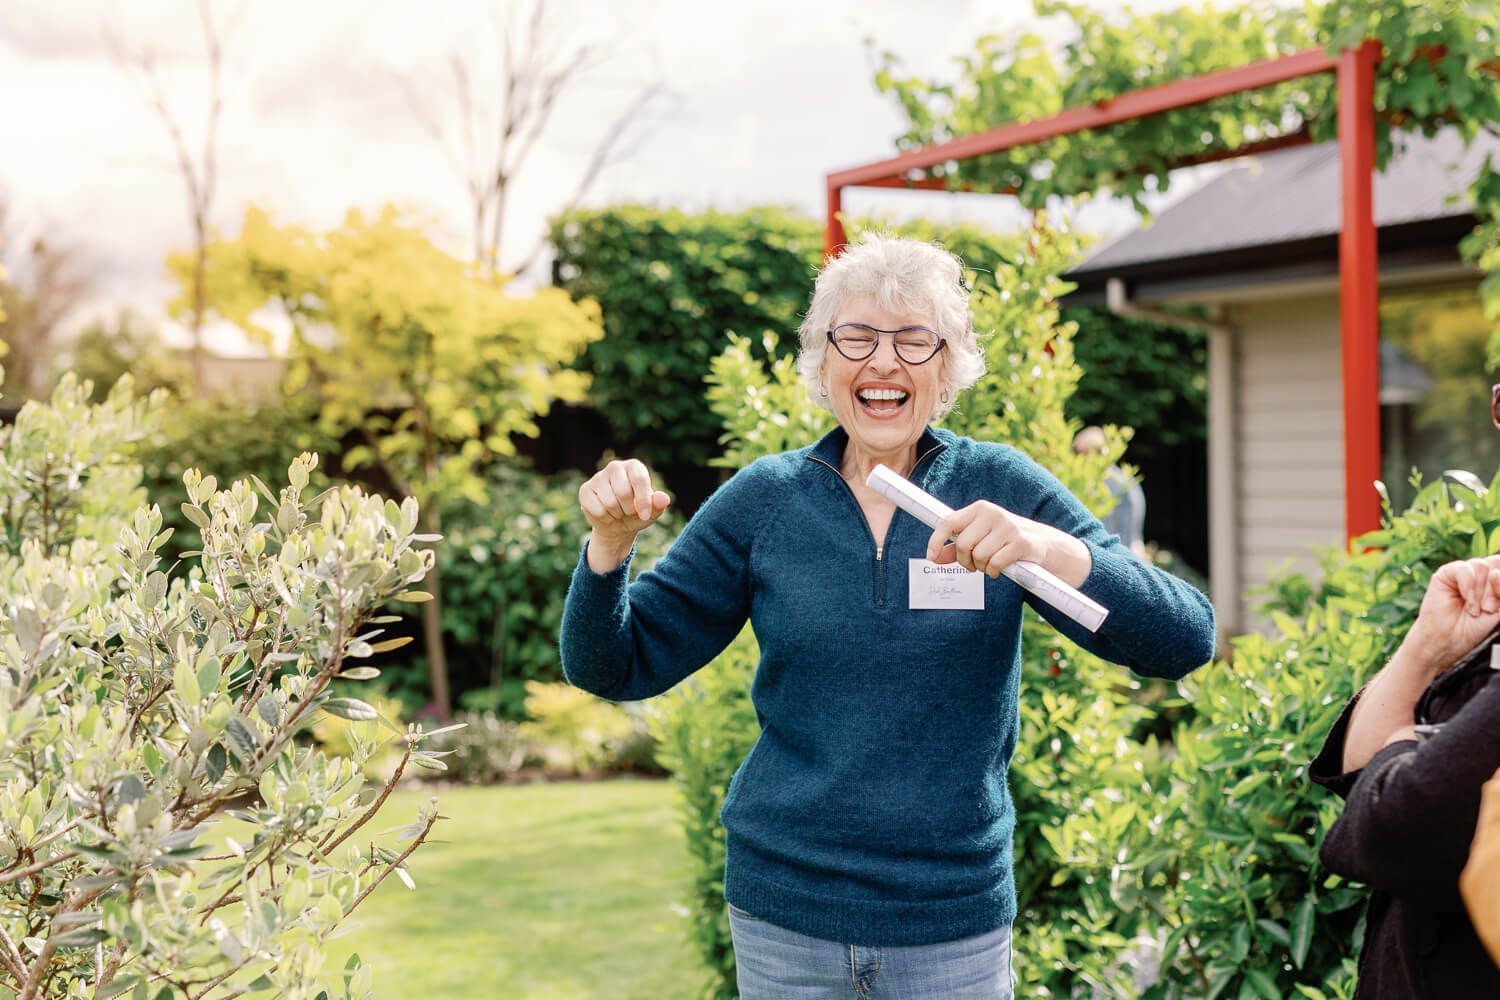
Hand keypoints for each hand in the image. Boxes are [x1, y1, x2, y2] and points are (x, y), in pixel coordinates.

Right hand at [578, 459, 669, 571]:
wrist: (617, 525)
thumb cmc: (637, 514)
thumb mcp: (651, 512)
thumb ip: (658, 505)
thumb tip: (664, 498)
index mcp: (634, 467)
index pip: (639, 479)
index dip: (643, 500)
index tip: (645, 515)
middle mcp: (615, 467)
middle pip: (623, 492)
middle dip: (629, 509)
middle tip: (629, 512)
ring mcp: (598, 477)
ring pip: (609, 502)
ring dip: (616, 514)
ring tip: (618, 512)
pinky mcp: (585, 490)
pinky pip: (597, 509)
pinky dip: (604, 518)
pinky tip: (606, 514)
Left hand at [925, 501, 1090, 586]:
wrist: (1043, 545)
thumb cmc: (1005, 542)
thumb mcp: (979, 540)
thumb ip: (955, 548)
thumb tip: (934, 558)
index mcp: (979, 509)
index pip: (948, 522)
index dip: (935, 541)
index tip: (931, 557)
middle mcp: (992, 513)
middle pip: (963, 544)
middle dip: (965, 562)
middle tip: (974, 566)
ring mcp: (1008, 526)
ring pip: (979, 556)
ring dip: (982, 568)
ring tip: (989, 565)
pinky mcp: (1021, 542)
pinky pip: (995, 563)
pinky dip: (994, 572)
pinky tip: (999, 569)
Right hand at [1401, 555, 1499, 675]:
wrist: (1449, 639)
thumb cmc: (1474, 628)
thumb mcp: (1499, 610)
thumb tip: (1496, 573)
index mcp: (1495, 581)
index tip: (1497, 607)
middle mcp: (1481, 574)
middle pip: (1496, 563)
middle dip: (1495, 588)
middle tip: (1488, 609)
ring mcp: (1464, 572)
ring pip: (1482, 565)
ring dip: (1480, 592)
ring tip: (1473, 609)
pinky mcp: (1446, 573)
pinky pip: (1464, 568)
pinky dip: (1467, 585)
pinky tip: (1464, 599)